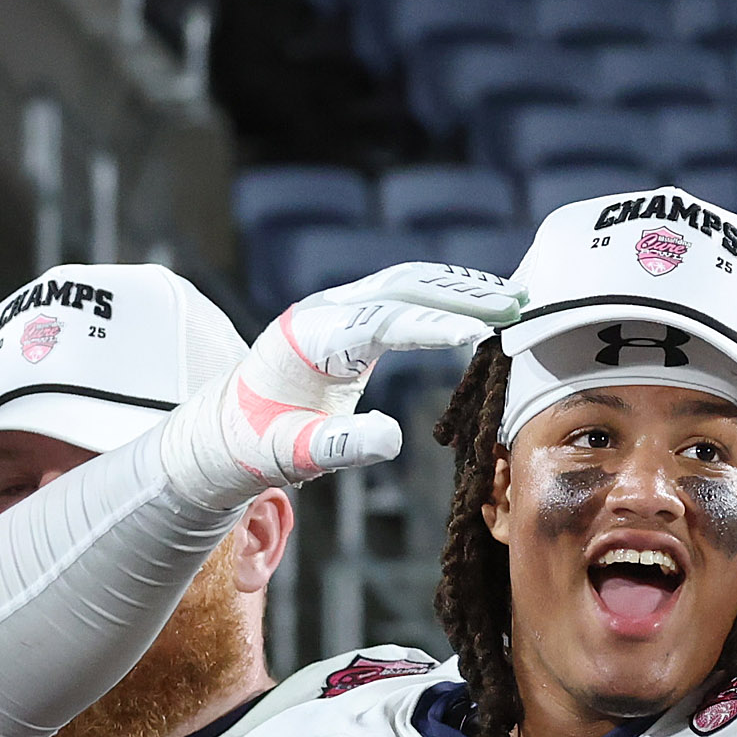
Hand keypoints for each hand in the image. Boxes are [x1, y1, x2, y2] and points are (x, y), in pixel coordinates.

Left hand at [162, 263, 525, 509]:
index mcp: (308, 337)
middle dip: (460, 292)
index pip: (379, 321)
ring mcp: (339, 310)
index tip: (477, 332)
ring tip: (512, 297)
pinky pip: (404, 294)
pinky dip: (445, 294)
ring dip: (460, 286)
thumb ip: (339, 445)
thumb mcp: (292, 454)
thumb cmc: (254, 445)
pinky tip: (480, 304)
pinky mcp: (352, 319)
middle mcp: (325, 311)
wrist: (222, 430)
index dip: (429, 325)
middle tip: (515, 304)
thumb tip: (393, 439)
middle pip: (402, 285)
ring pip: (407, 281)